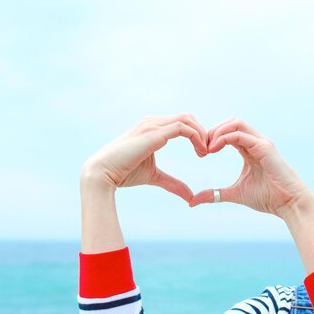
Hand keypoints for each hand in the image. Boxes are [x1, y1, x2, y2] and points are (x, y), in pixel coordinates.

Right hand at [81, 114, 207, 202]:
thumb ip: (173, 184)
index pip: (182, 122)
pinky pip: (182, 128)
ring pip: (187, 120)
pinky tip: (201, 152)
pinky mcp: (154, 133)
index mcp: (152, 128)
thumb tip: (191, 197)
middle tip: (210, 151)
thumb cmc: (124, 173)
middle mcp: (153, 122)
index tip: (205, 152)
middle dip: (202, 132)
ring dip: (201, 134)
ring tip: (206, 153)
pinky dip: (196, 137)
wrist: (103, 173)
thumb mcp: (155, 177)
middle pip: (187, 117)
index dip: (197, 134)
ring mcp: (152, 125)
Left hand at [189, 118, 313, 217]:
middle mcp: (256, 142)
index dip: (212, 138)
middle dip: (213, 131)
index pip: (228, 132)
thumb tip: (193, 201)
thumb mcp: (235, 194)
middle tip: (202, 147)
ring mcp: (261, 142)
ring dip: (217, 131)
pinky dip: (224, 138)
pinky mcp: (264, 147)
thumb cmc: (268, 198)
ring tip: (207, 147)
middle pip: (231, 122)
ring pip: (235, 123)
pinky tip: (214, 149)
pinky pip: (240, 134)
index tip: (201, 153)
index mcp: (250, 149)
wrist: (289, 204)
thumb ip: (216, 194)